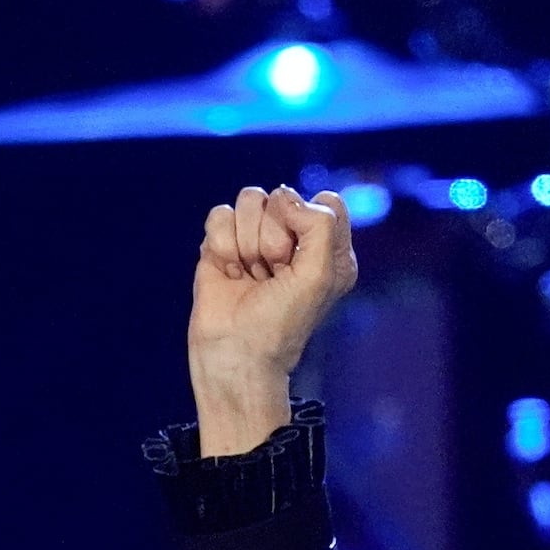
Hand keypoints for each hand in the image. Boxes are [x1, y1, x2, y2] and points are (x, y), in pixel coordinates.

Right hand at [186, 185, 357, 455]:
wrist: (235, 353)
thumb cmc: (281, 322)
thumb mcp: (320, 275)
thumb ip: (320, 224)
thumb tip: (283, 196)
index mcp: (328, 247)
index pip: (326, 201)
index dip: (310, 223)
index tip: (300, 260)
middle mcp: (294, 238)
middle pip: (283, 197)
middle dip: (273, 238)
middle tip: (272, 275)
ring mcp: (256, 238)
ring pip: (250, 199)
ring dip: (246, 242)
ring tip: (249, 274)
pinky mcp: (223, 243)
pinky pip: (220, 214)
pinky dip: (221, 245)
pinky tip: (229, 273)